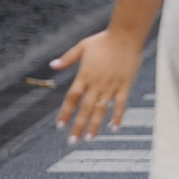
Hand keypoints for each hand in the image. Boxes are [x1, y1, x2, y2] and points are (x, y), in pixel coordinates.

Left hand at [54, 27, 142, 143]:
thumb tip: (52, 66)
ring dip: (95, 125)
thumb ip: (67, 58)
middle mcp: (96, 83)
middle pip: (85, 108)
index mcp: (84, 75)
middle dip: (78, 126)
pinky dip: (118, 117)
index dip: (65, 113)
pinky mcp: (124, 85)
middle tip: (72, 142)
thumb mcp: (82, 47)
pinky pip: (121, 104)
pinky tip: (114, 129)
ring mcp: (111, 86)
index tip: (59, 126)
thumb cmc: (103, 40)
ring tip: (89, 139)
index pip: (72, 98)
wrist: (126, 36)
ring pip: (101, 109)